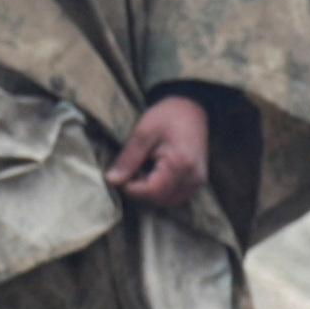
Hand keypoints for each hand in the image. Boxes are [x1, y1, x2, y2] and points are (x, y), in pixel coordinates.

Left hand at [106, 92, 210, 210]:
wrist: (190, 107)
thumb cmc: (167, 115)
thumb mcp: (143, 132)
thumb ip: (128, 159)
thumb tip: (112, 180)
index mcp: (180, 164)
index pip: (151, 191)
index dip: (131, 187)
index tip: (119, 175)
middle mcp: (193, 178)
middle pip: (159, 200)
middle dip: (139, 190)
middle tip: (131, 170)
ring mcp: (197, 182)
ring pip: (167, 201)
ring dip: (149, 192)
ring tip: (143, 170)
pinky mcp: (196, 182)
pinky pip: (175, 196)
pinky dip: (160, 191)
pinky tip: (154, 174)